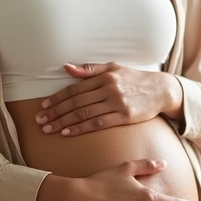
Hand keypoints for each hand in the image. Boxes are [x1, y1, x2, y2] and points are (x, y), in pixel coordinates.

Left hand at [35, 63, 181, 135]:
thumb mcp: (114, 68)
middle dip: (56, 112)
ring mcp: (116, 103)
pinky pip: (97, 124)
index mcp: (104, 76)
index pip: (75, 88)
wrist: (160, 90)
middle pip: (76, 102)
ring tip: (49, 128)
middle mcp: (109, 89)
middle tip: (40, 120)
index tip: (44, 105)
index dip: (57, 98)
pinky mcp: (123, 117)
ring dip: (63, 122)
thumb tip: (67, 68)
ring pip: (84, 114)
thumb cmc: (134, 79)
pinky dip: (80, 128)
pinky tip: (68, 132)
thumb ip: (90, 70)